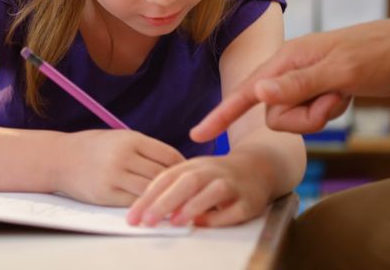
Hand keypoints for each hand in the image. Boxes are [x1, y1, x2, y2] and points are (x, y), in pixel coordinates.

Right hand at [58, 130, 184, 206]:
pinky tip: (152, 206)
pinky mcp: (105, 194)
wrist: (60, 159)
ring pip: (150, 189)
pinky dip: (145, 205)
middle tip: (186, 191)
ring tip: (173, 201)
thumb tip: (174, 161)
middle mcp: (124, 156)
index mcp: (131, 139)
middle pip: (162, 173)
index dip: (182, 165)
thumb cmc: (94, 147)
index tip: (188, 173)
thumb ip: (144, 148)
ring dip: (162, 196)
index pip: (168, 154)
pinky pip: (133, 202)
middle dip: (176, 183)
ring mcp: (114, 176)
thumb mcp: (120, 138)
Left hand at [126, 154, 267, 227]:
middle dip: (166, 201)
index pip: (167, 178)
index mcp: (194, 165)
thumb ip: (169, 189)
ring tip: (174, 221)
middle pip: (189, 181)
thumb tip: (144, 210)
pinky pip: (235, 209)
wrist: (257, 168)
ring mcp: (233, 185)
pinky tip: (203, 224)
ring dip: (194, 205)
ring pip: (214, 191)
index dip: (148, 197)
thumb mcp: (191, 174)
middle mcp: (213, 171)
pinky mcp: (249, 201)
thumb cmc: (215, 175)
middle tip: (147, 220)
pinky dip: (219, 217)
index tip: (133, 217)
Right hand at [191, 16, 389, 139]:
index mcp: (288, 59)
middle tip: (335, 99)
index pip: (247, 91)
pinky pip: (312, 115)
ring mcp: (308, 80)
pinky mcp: (323, 89)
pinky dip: (330, 112)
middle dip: (303, 117)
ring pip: (294, 119)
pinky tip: (348, 94)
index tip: (197, 135)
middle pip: (274, 114)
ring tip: (344, 95)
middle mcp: (292, 69)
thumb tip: (258, 92)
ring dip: (320, 116)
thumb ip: (298, 84)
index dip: (222, 114)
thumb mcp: (340, 71)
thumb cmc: (380, 53)